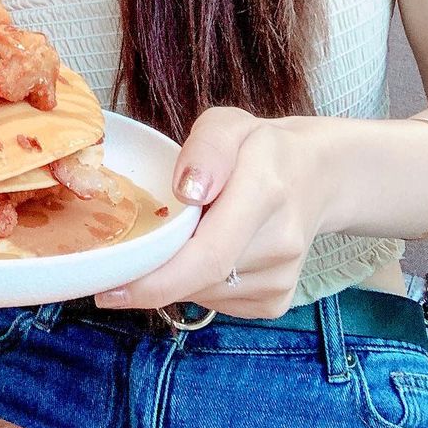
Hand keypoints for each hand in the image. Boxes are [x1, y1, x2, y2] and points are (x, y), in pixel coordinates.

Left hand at [95, 107, 329, 318]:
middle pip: (200, 279)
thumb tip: (186, 191)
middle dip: (153, 276)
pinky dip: (198, 283)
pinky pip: (219, 302)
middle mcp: (280, 242)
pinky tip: (206, 252)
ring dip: (177, 275)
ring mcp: (282, 278)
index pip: (208, 254)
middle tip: (114, 268)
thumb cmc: (259, 147)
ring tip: (180, 237)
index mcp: (265, 192)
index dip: (156, 279)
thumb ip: (206, 148)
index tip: (110, 286)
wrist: (316, 175)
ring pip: (205, 293)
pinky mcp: (277, 300)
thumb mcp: (228, 124)